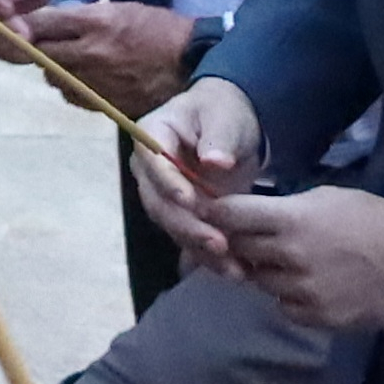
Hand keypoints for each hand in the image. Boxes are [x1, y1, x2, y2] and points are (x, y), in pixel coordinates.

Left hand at [23, 0, 208, 116]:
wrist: (193, 62)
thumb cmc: (156, 28)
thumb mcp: (118, 10)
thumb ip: (79, 17)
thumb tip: (42, 22)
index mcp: (95, 22)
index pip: (41, 24)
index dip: (26, 25)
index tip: (18, 25)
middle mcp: (92, 53)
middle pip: (42, 54)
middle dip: (38, 48)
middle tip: (43, 44)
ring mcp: (99, 81)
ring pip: (54, 78)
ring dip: (54, 69)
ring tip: (67, 62)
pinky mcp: (108, 103)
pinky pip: (73, 97)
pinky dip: (71, 88)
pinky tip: (82, 80)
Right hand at [132, 80, 263, 263]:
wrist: (229, 127)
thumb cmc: (224, 113)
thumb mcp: (225, 117)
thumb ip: (220, 137)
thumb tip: (215, 162)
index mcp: (152, 135)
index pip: (152, 161)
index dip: (168, 183)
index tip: (191, 201)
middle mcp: (150, 169)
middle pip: (157, 201)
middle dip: (186, 225)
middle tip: (218, 243)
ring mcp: (163, 194)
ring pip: (172, 225)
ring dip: (198, 248)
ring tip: (232, 266)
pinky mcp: (182, 214)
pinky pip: (189, 238)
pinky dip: (208, 257)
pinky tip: (234, 270)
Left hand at [211, 175, 383, 333]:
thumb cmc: (370, 218)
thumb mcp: (323, 198)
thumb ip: (283, 209)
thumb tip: (251, 216)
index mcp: (290, 219)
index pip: (229, 215)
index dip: (214, 213)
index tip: (210, 212)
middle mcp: (289, 256)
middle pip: (238, 249)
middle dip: (240, 242)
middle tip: (252, 238)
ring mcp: (303, 290)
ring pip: (259, 281)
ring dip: (265, 271)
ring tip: (287, 263)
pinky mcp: (318, 317)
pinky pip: (284, 307)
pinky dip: (288, 298)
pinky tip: (308, 286)